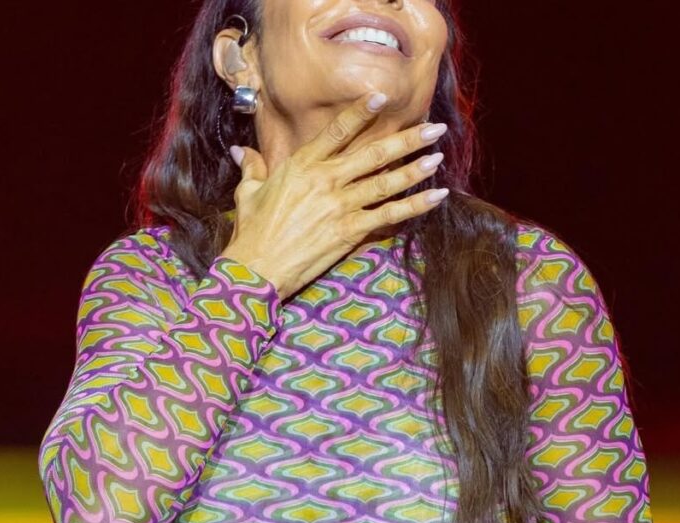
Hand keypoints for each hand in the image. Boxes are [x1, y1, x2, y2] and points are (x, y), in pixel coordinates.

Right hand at [219, 90, 449, 300]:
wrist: (256, 268)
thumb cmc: (251, 231)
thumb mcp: (249, 193)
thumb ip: (253, 168)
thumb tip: (241, 151)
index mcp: (302, 166)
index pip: (337, 132)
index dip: (360, 113)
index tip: (383, 97)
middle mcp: (325, 181)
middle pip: (373, 154)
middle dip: (406, 140)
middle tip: (434, 128)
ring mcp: (340, 206)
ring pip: (385, 183)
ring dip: (415, 169)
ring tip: (438, 157)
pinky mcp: (349, 231)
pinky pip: (389, 216)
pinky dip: (414, 206)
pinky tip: (435, 197)